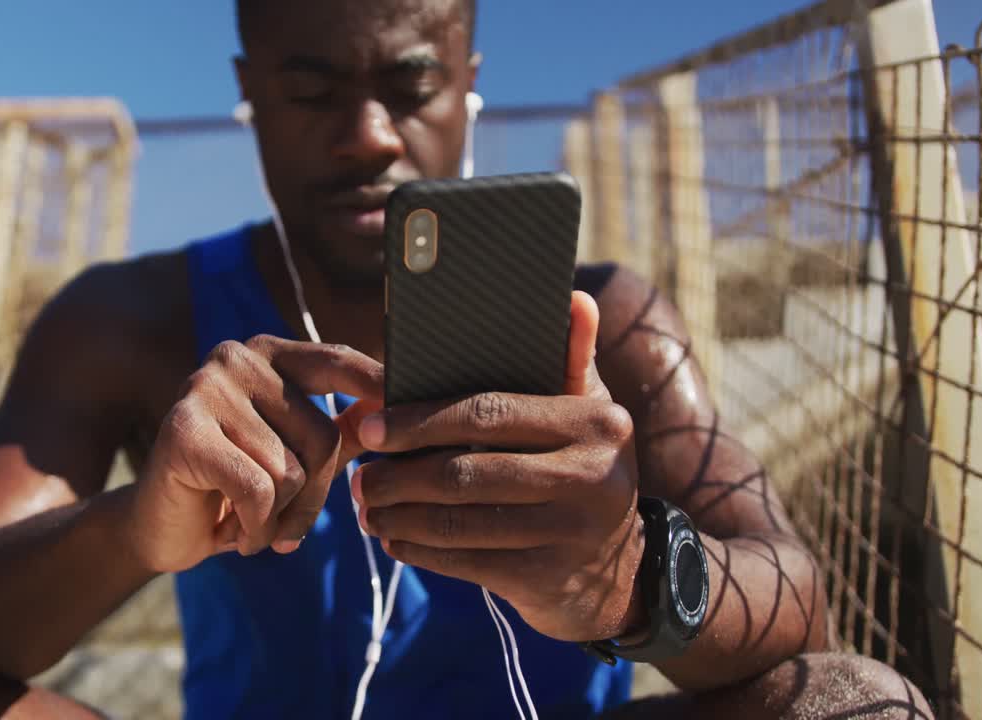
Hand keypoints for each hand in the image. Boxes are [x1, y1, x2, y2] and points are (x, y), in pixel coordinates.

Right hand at [127, 335, 382, 572]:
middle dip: (314, 497)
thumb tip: (396, 411)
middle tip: (286, 523)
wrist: (160, 526)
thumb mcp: (296, 453)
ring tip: (252, 523)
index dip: (377, 385)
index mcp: (270, 354)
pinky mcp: (182, 430)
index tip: (410, 407)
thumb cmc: (237, 488)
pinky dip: (254, 526)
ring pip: (289, 470)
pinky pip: (256, 490)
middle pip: (322, 437)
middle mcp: (237, 358)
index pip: (339, 362)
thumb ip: (343, 429)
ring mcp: (205, 388)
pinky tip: (232, 531)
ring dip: (279, 518)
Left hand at [351, 291, 645, 641]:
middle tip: (359, 474)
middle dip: (399, 473)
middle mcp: (590, 476)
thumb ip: (571, 360)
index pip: (489, 412)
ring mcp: (570, 533)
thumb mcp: (590, 416)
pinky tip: (395, 539)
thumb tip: (572, 297)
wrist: (622, 572)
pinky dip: (419, 550)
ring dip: (399, 514)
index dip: (419, 420)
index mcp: (596, 423)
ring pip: (457, 521)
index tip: (368, 425)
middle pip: (465, 470)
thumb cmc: (582, 473)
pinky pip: (463, 562)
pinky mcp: (547, 580)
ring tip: (367, 507)